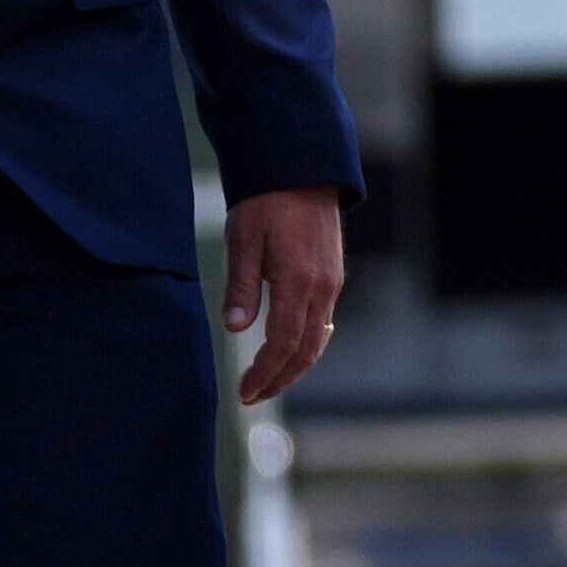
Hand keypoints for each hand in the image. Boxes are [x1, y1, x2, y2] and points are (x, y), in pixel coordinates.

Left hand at [223, 189, 346, 401]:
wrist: (303, 170)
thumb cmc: (266, 202)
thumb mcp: (243, 240)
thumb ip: (241, 286)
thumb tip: (235, 329)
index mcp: (298, 280)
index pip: (283, 343)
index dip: (265, 373)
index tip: (245, 391)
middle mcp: (322, 288)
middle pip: (306, 351)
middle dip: (280, 379)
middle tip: (252, 396)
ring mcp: (331, 283)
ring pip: (318, 340)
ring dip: (294, 367)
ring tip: (268, 381)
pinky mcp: (332, 277)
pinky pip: (323, 323)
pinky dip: (306, 346)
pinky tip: (289, 351)